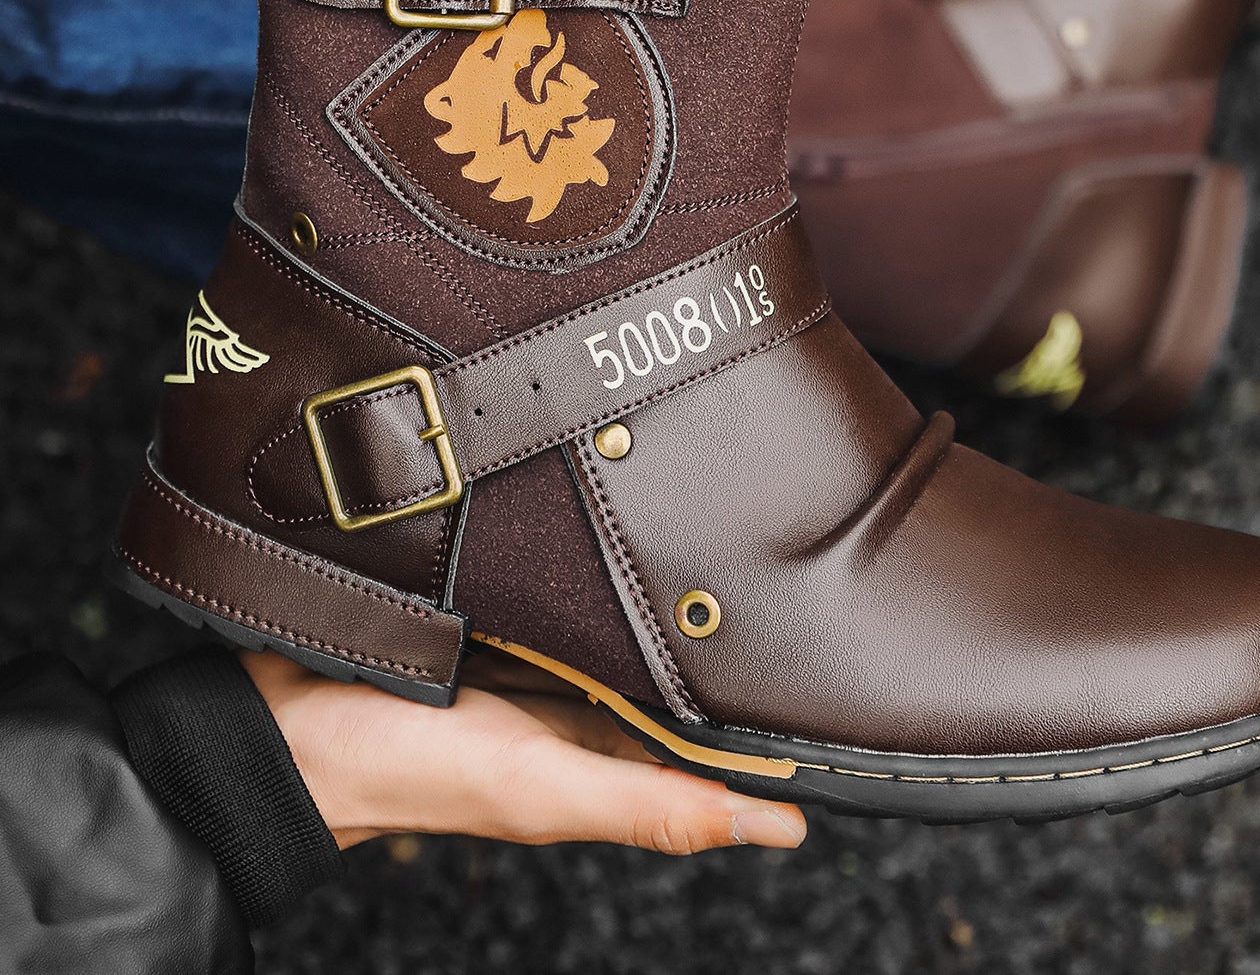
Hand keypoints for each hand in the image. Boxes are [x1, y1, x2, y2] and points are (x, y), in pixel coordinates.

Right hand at [240, 648, 805, 853]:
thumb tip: (755, 826)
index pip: (707, 764)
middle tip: (802, 640)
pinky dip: (606, 594)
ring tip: (738, 593)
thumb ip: (641, 802)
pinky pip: (570, 610)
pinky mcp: (503, 630)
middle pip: (676, 699)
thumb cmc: (406, 768)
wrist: (289, 721)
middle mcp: (575, 720)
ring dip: (677, 629)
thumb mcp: (538, 788)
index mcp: (596, 766)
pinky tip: (628, 565)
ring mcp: (538, 673)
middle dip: (735, 676)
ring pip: (629, 649)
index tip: (839, 741)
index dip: (769, 757)